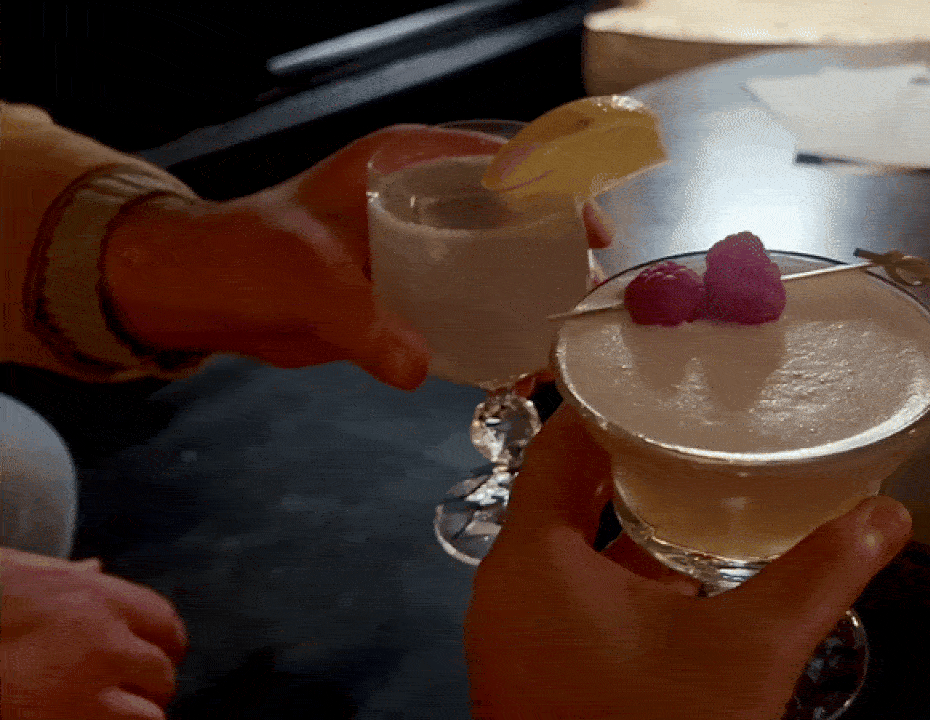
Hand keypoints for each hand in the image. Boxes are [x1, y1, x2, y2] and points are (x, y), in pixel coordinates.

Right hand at [0, 548, 187, 719]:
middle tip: (118, 696)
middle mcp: (101, 646)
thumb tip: (96, 567)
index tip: (149, 657)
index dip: (159, 644)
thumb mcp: (9, 572)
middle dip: (144, 688)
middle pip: (160, 675)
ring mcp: (84, 699)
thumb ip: (59, 574)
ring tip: (94, 713)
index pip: (164, 623)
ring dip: (126, 719)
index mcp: (92, 599)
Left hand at [104, 125, 613, 390]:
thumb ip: (362, 321)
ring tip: (564, 335)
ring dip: (530, 294)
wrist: (199, 293)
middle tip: (587, 291)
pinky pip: (464, 305)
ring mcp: (416, 246)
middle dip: (555, 249)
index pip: (498, 161)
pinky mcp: (406, 291)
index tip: (589, 232)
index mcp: (403, 165)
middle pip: (510, 213)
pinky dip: (494, 330)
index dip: (554, 190)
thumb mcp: (303, 276)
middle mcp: (420, 198)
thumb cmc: (245, 256)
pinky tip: (518, 363)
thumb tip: (417, 368)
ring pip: (493, 261)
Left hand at [465, 409, 912, 719]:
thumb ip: (818, 576)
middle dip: (637, 454)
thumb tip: (890, 514)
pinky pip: (581, 597)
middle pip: (569, 491)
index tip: (668, 364)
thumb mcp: (747, 652)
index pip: (559, 443)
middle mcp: (513, 589)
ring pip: (578, 550)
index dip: (610, 398)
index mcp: (534, 560)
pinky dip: (630, 575)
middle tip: (705, 414)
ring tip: (709, 474)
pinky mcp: (544, 675)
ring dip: (637, 518)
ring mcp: (523, 638)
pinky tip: (694, 568)